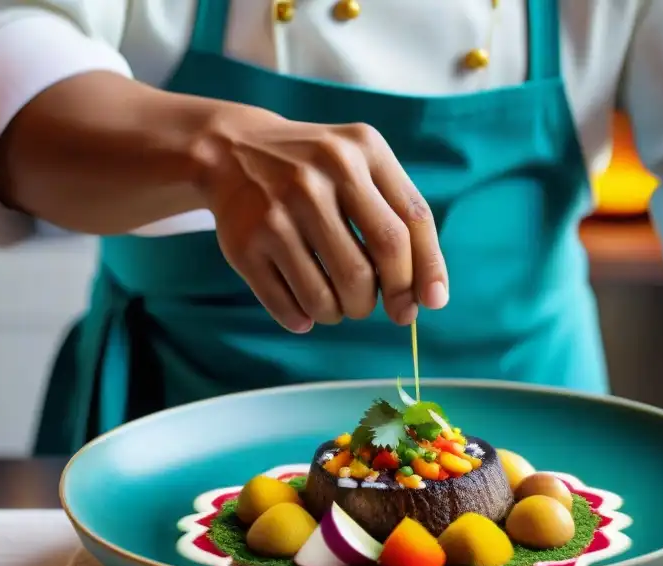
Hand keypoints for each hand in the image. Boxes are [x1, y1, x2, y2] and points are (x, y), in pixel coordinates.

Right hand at [195, 106, 447, 331]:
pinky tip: (304, 309)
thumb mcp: (361, 165)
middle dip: (389, 298)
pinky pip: (290, 307)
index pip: (412, 222)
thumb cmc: (317, 172)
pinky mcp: (244, 244)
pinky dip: (304, 319)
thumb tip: (430, 297)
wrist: (231, 150)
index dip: (428, 269)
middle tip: (382, 307)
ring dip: (343, 313)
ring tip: (338, 303)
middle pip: (375, 264)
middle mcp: (319, 176)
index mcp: (362, 150)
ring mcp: (278, 211)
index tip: (432, 302)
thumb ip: (399, 217)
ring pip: (330, 296)